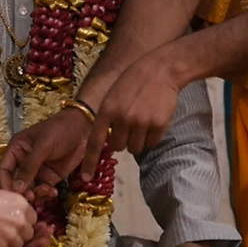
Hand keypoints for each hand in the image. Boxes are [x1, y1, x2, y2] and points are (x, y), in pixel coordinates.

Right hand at [0, 107, 91, 194]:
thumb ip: (29, 166)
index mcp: (16, 149)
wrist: (84, 128)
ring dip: (35, 194)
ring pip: (28, 190)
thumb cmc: (59, 130)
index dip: (5, 183)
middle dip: (21, 192)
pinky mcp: (50, 177)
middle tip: (30, 197)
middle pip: (15, 183)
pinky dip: (46, 194)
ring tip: (46, 190)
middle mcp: (23, 162)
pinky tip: (53, 192)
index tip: (10, 197)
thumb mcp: (43, 146)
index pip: (4, 170)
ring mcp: (37, 171)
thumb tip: (17, 189)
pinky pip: (42, 191)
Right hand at [0, 184, 36, 246]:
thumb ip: (14, 207)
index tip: (12, 223)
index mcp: (23, 204)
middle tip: (3, 231)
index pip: (33, 219)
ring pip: (19, 246)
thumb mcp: (1, 196)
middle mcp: (22, 220)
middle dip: (18, 235)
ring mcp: (13, 235)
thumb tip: (21, 216)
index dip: (22, 223)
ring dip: (9, 244)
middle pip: (28, 235)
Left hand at [82, 50, 182, 172]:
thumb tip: (109, 142)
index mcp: (107, 110)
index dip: (90, 161)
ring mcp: (141, 123)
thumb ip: (109, 117)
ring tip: (143, 120)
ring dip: (138, 140)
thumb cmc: (134, 81)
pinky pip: (152, 143)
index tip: (86, 178)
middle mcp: (123, 118)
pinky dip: (152, 136)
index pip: (95, 142)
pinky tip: (154, 119)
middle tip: (131, 124)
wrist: (161, 69)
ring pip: (136, 148)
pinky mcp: (159, 125)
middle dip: (124, 140)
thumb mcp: (113, 95)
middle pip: (119, 147)